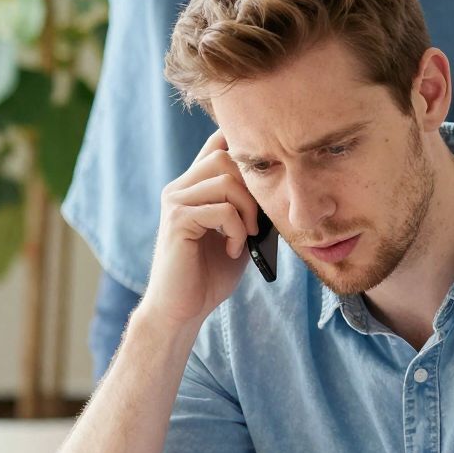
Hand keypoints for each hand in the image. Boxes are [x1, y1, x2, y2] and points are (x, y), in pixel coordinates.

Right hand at [143, 129, 263, 330]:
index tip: (265, 174)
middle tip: (258, 224)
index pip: (215, 144)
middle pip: (225, 157)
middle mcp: (179, 187)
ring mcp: (175, 201)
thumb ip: (249, 207)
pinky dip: (236, 230)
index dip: (241, 147)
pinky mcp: (177, 220)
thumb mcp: (238, 234)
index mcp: (193, 187)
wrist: (182, 308)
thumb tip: (279, 186)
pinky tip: (234, 250)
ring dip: (248, 211)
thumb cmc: (210, 274)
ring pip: (225, 180)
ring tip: (246, 238)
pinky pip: (221, 209)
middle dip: (253, 189)